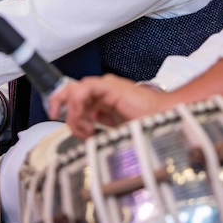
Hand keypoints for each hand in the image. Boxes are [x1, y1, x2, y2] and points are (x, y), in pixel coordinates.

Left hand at [48, 74, 168, 139]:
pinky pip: (85, 89)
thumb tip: (84, 135)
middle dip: (60, 103)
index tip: (58, 118)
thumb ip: (99, 129)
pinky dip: (79, 105)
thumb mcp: (115, 131)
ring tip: (85, 130)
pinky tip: (87, 121)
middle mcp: (102, 90)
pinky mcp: (110, 87)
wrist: (166, 117)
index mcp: (102, 99)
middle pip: (71, 89)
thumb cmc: (146, 124)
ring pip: (75, 90)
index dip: (63, 106)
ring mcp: (106, 86)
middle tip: (56, 116)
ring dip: (74, 112)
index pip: (75, 97)